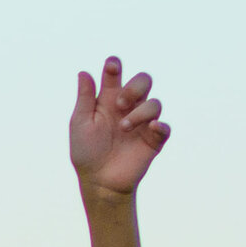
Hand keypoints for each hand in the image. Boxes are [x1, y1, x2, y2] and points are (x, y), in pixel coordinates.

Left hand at [68, 57, 168, 198]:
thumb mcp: (81, 123)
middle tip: (119, 103)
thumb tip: (84, 72)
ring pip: (154, 103)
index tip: (111, 66)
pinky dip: (160, 126)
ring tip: (123, 128)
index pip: (115, 75)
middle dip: (134, 87)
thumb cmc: (87, 151)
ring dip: (140, 112)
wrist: (99, 181)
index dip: (114, 66)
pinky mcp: (153, 140)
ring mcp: (142, 123)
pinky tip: (151, 128)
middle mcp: (128, 107)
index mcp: (108, 99)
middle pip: (143, 81)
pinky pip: (164, 128)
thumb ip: (84, 98)